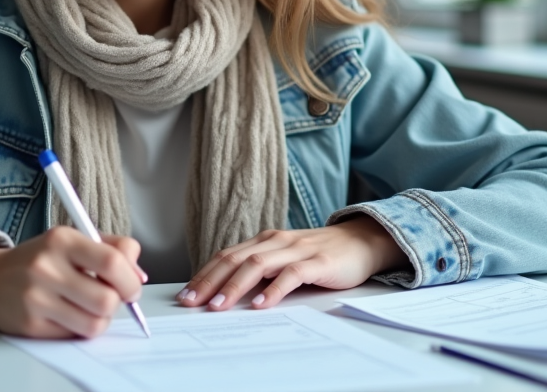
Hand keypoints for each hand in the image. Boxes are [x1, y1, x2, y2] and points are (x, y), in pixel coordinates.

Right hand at [0, 226, 146, 337]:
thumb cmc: (39, 259)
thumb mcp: (72, 240)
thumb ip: (111, 248)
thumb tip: (139, 275)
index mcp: (62, 239)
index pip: (111, 262)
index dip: (130, 279)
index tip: (132, 285)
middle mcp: (47, 267)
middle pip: (107, 299)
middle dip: (118, 302)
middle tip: (111, 297)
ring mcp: (37, 298)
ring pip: (94, 323)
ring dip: (101, 318)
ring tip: (90, 307)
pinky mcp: (31, 325)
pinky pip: (74, 335)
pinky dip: (80, 328)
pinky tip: (70, 315)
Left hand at [176, 216, 407, 311]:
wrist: (360, 242)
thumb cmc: (319, 255)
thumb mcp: (284, 259)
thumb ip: (261, 271)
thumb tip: (227, 292)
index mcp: (264, 241)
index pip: (227, 256)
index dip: (204, 274)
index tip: (186, 294)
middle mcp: (276, 241)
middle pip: (235, 260)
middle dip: (210, 281)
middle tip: (192, 302)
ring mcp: (296, 250)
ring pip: (258, 265)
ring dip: (235, 286)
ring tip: (218, 305)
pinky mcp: (318, 263)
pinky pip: (292, 274)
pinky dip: (274, 289)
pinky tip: (261, 304)